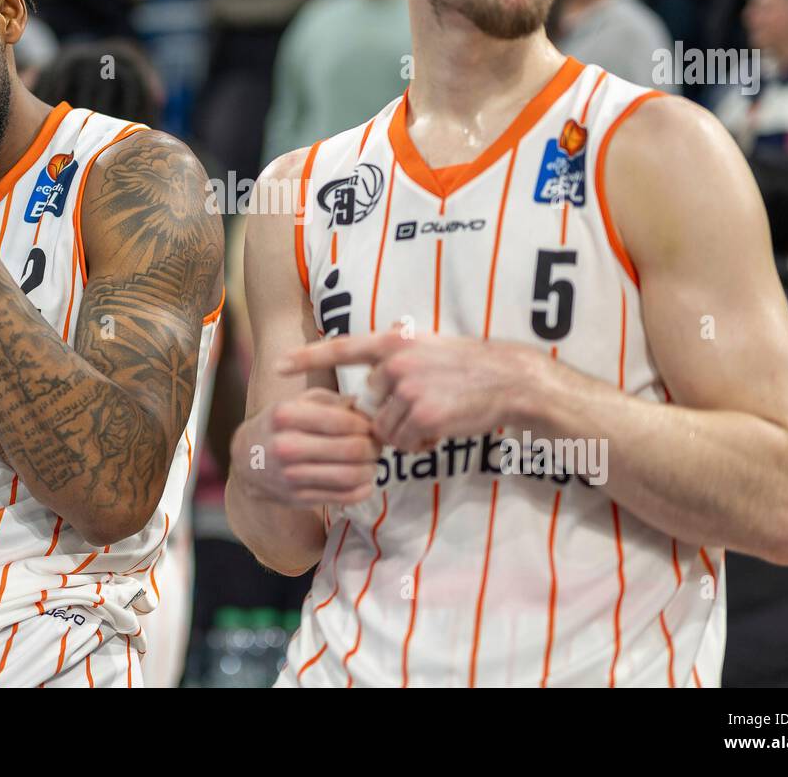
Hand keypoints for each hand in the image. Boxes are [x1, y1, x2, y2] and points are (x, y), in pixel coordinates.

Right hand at [231, 388, 380, 506]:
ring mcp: (291, 476)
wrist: (247, 460)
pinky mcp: (299, 498)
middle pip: (351, 449)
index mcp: (285, 416)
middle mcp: (286, 446)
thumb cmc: (280, 425)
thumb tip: (366, 404)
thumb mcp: (297, 402)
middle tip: (378, 443)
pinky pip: (343, 497)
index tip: (372, 424)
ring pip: (350, 476)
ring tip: (372, 461)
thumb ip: (331, 400)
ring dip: (370, 468)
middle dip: (373, 446)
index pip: (342, 420)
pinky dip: (362, 489)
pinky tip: (364, 480)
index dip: (366, 423)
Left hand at [279, 330, 540, 453]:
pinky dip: (421, 444)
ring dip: (407, 434)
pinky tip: (443, 429)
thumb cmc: (470, 367)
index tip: (279, 364)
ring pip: (385, 429)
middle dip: (391, 416)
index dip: (308, 357)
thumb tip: (369, 387)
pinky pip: (405, 443)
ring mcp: (408, 388)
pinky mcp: (423, 414)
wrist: (508, 380)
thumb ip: (395, 361)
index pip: (342, 349)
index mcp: (394, 343)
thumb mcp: (428, 349)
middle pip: (370, 405)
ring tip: (437, 416)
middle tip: (426, 407)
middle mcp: (395, 363)